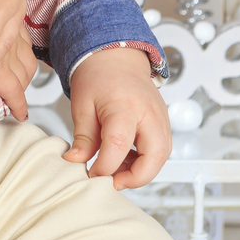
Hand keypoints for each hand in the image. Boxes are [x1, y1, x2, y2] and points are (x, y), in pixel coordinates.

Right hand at [0, 29, 36, 123]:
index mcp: (2, 19)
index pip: (20, 39)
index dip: (19, 52)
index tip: (15, 58)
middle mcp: (10, 37)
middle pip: (26, 59)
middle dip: (22, 71)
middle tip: (12, 78)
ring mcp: (7, 57)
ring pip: (23, 76)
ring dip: (20, 86)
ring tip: (10, 94)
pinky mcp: (0, 76)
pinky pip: (14, 94)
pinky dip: (19, 105)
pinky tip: (19, 113)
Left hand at [64, 46, 170, 187]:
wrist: (117, 58)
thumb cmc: (98, 77)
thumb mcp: (82, 105)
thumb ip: (83, 137)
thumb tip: (75, 161)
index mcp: (125, 105)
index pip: (119, 144)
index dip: (105, 166)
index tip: (91, 173)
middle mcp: (149, 113)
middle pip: (155, 155)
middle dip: (136, 177)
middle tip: (112, 181)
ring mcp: (161, 117)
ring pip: (162, 155)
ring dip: (142, 170)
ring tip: (115, 167)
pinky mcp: (164, 122)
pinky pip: (161, 148)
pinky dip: (146, 160)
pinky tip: (126, 158)